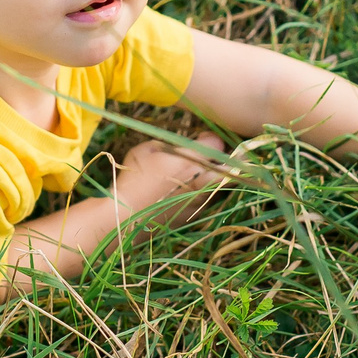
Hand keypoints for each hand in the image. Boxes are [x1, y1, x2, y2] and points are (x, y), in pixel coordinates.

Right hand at [111, 134, 229, 228]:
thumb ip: (169, 144)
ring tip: (194, 173)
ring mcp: (201, 201)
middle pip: (231, 167)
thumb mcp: (146, 150)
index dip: (209, 139)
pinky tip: (183, 190)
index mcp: (191, 162)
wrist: (126, 217)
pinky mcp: (195, 215)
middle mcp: (202, 182)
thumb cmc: (133, 179)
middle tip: (209, 156)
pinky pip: (207, 199)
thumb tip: (182, 145)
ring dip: (213, 176)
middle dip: (223, 160)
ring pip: (220, 184)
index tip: (201, 139)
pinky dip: (201, 192)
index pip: (216, 143)